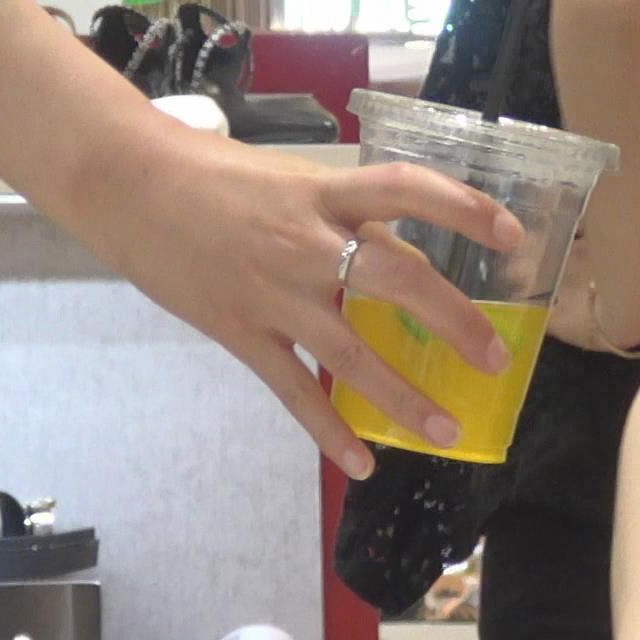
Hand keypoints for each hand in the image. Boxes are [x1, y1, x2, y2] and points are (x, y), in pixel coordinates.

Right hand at [59, 129, 525, 479]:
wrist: (128, 185)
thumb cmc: (209, 175)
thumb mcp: (287, 180)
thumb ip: (341, 215)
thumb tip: (397, 255)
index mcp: (322, 192)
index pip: (406, 189)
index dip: (464, 208)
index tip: (512, 234)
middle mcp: (305, 241)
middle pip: (396, 278)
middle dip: (453, 320)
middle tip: (494, 358)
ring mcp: (273, 291)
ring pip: (351, 351)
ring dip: (403, 395)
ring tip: (446, 430)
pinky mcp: (240, 331)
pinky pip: (294, 390)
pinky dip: (328, 430)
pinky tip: (362, 463)